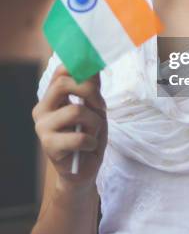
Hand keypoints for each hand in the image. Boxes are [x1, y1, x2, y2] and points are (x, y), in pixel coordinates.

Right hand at [32, 65, 107, 190]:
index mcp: (52, 97)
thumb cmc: (89, 135)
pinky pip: (79, 137)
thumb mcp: (95, 107)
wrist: (84, 168)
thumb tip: (95, 65)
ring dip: (94, 122)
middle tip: (102, 106)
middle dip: (90, 90)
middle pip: (63, 84)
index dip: (80, 66)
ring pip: (76, 111)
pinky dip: (92, 141)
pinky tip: (88, 147)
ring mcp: (42, 127)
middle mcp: (42, 109)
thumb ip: (92, 88)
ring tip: (93, 133)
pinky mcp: (48, 146)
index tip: (97, 71)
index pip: (60, 71)